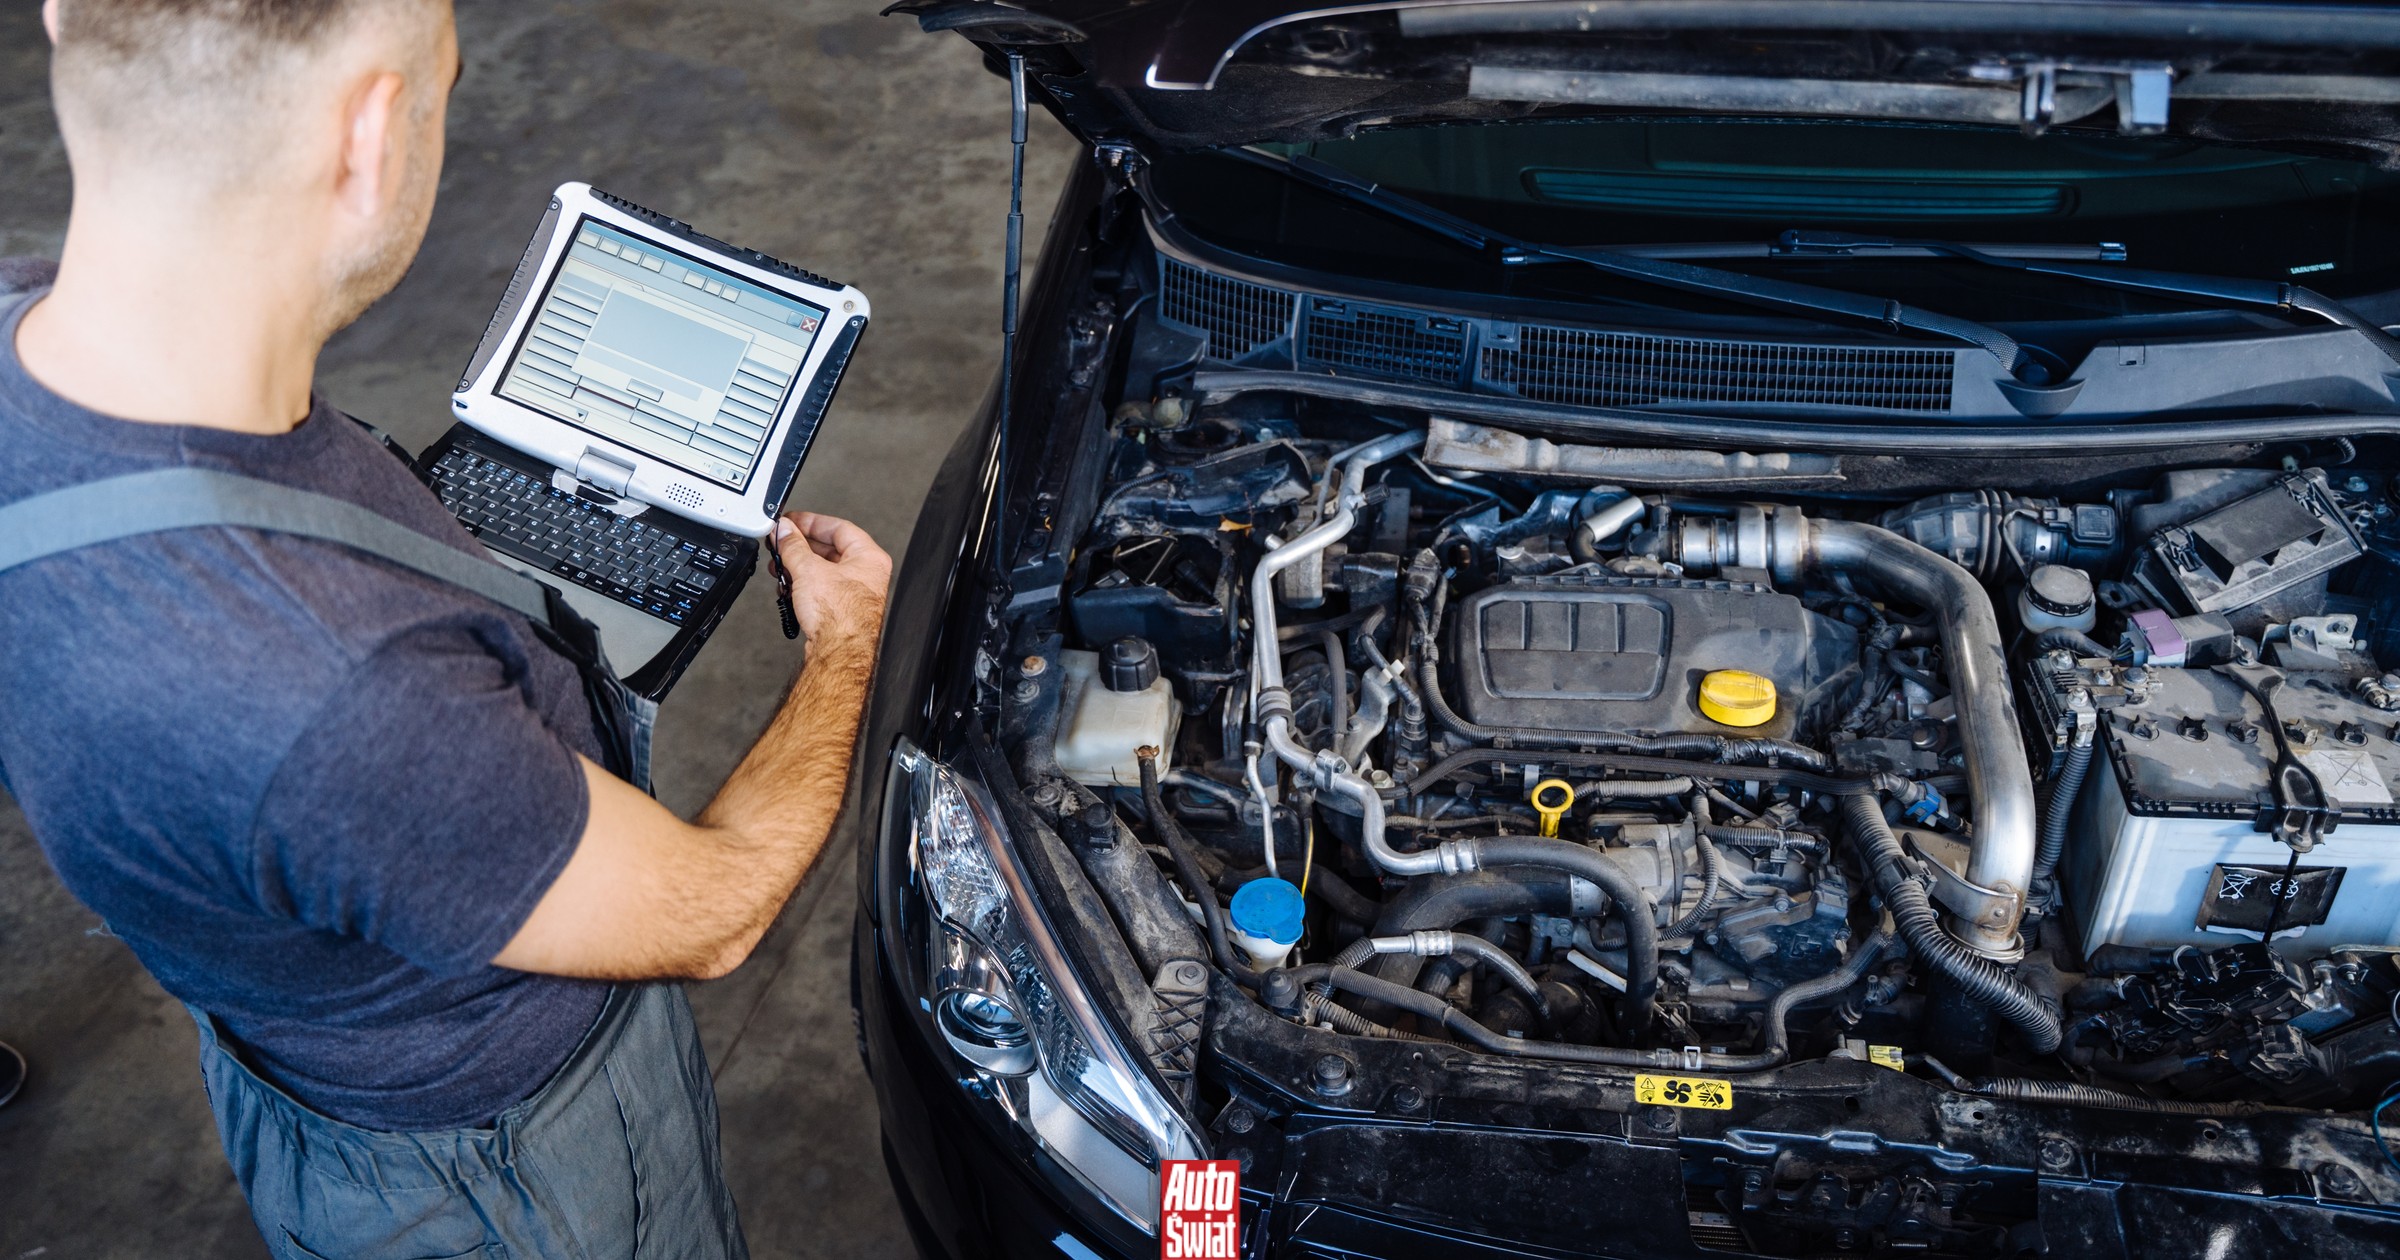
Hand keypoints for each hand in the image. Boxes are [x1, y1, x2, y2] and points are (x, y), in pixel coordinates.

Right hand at [773, 511, 890, 644]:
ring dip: (798, 566)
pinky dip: (803, 584)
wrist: (839, 652)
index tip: (791, 521)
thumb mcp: (809, 570)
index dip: (811, 521)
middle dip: (801, 546)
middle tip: (781, 541)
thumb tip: (784, 531)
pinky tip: (787, 586)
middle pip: (829, 549)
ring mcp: (855, 593)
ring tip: (780, 565)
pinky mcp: (842, 610)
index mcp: (869, 557)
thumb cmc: (841, 617)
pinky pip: (820, 588)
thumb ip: (793, 546)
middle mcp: (866, 574)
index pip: (838, 527)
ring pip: (823, 570)